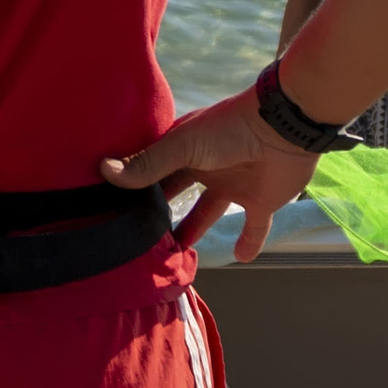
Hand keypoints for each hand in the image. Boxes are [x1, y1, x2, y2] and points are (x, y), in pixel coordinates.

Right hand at [99, 87, 318, 261]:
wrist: (284, 128)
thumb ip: (148, 164)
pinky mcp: (261, 201)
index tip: (113, 210)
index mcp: (185, 150)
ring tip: (176, 253)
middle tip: (139, 237)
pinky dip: (249, 242)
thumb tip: (103, 171)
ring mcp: (234, 185)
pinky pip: (254, 228)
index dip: (136, 189)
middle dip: (162, 212)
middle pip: (178, 193)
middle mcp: (206, 168)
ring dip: (194, 230)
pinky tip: (239, 258)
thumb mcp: (183, 145)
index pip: (154, 172)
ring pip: (209, 212)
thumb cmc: (229, 130)